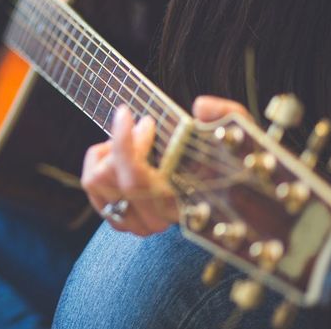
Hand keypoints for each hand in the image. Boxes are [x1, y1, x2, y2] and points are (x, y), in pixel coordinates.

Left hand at [81, 96, 248, 235]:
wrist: (227, 191)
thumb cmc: (228, 158)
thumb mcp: (239, 132)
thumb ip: (228, 114)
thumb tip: (201, 107)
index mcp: (178, 204)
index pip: (135, 178)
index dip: (124, 143)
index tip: (128, 113)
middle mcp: (152, 220)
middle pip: (108, 177)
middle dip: (120, 141)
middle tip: (143, 124)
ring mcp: (132, 223)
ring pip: (94, 181)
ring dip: (108, 152)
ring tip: (133, 140)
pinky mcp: (117, 218)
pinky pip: (90, 185)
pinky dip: (99, 161)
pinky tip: (121, 154)